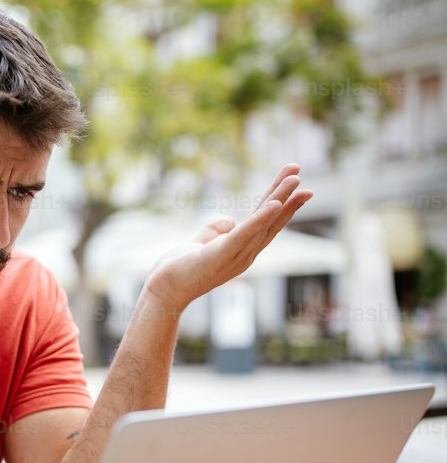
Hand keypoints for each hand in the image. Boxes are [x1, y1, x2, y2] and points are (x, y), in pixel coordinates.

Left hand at [143, 164, 313, 318]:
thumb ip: (215, 231)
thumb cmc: (180, 271)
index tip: (296, 182)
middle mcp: (245, 254)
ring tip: (294, 178)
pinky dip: (260, 219)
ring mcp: (236, 256)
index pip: (266, 222)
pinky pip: (244, 234)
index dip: (282, 203)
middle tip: (298, 170)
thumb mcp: (201, 243)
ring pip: (263, 223)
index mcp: (242, 250)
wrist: (164, 292)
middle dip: (286, 195)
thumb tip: (230, 220)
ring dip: (279, 199)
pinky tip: (274, 204)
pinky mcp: (221, 255)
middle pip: (270, 220)